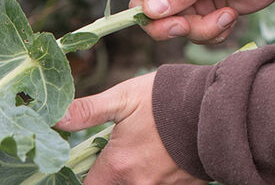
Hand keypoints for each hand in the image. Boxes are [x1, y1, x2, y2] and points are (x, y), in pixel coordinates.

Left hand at [54, 72, 206, 183]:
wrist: (221, 107)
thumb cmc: (168, 99)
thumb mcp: (123, 98)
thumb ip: (86, 111)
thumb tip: (53, 118)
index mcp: (119, 166)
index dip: (84, 176)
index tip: (85, 163)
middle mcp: (140, 184)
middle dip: (109, 176)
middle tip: (117, 152)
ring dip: (134, 176)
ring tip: (142, 151)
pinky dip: (157, 176)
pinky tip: (161, 156)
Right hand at [111, 0, 274, 42]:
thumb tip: (151, 10)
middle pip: (140, 6)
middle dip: (163, 22)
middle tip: (185, 24)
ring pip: (167, 26)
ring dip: (195, 30)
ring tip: (224, 16)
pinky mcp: (199, 14)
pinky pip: (192, 34)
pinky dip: (211, 33)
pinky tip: (229, 17)